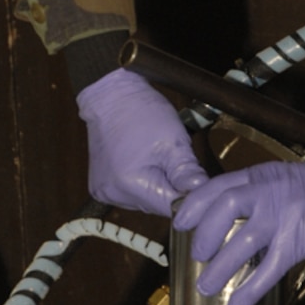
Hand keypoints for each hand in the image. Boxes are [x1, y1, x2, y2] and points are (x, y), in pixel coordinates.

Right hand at [76, 70, 207, 215]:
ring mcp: (104, 192)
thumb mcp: (174, 141)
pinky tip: (143, 163)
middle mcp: (114, 194)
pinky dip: (142, 183)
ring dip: (157, 187)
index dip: (189, 197)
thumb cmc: (141, 112)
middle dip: (172, 189)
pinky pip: (131, 194)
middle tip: (175, 161)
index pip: (172, 208)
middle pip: (158, 206)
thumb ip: (188, 173)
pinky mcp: (100, 188)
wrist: (110, 96)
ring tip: (157, 159)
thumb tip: (204, 195)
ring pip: (146, 201)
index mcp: (131, 185)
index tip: (194, 180)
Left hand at [172, 147, 304, 304]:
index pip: (216, 187)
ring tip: (206, 286)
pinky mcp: (299, 242)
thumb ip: (256, 193)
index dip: (193, 206)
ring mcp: (283, 217)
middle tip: (197, 256)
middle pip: (221, 210)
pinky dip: (250, 290)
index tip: (180, 223)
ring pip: (239, 244)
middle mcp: (267, 193)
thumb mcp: (283, 179)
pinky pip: (268, 270)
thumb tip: (227, 216)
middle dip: (203, 236)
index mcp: (261, 176)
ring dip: (218, 269)